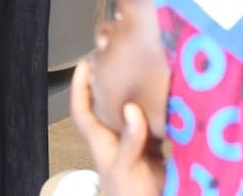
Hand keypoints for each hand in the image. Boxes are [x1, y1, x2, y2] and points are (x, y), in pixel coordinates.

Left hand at [68, 59, 163, 195]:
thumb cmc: (130, 195)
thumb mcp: (126, 168)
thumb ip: (129, 140)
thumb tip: (130, 107)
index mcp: (101, 143)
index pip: (81, 111)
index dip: (78, 87)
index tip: (84, 63)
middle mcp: (114, 140)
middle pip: (104, 107)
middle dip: (105, 84)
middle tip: (116, 59)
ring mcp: (133, 145)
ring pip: (127, 114)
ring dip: (131, 95)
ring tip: (140, 71)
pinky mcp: (151, 152)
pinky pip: (149, 125)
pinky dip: (154, 112)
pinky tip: (165, 100)